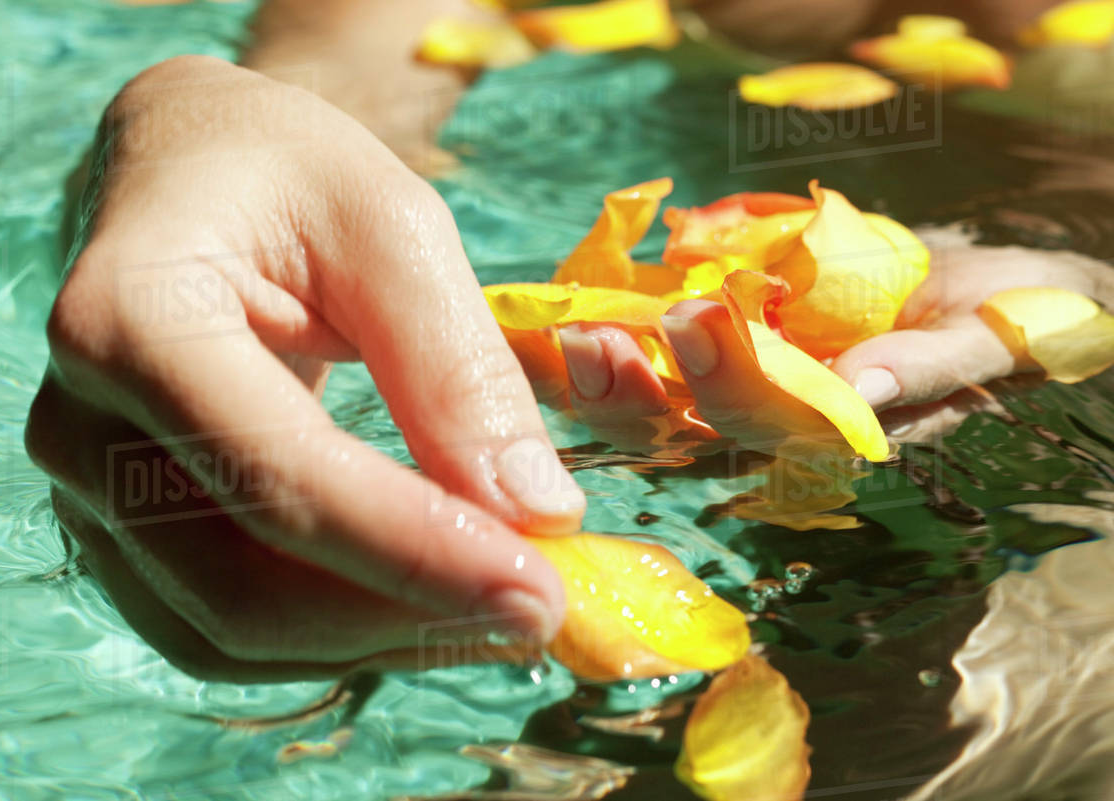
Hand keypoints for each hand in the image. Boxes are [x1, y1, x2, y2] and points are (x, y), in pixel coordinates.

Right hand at [26, 56, 583, 675]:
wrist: (192, 181)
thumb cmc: (287, 179)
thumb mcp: (392, 229)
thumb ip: (456, 369)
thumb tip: (536, 511)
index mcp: (130, 319)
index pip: (278, 474)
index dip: (415, 548)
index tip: (540, 585)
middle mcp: (80, 425)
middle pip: (240, 584)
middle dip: (405, 614)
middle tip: (544, 607)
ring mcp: (87, 492)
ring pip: (230, 632)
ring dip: (380, 641)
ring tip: (499, 609)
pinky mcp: (122, 533)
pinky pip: (221, 630)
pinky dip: (334, 639)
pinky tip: (426, 607)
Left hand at [552, 227, 1111, 452]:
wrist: (954, 286)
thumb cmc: (978, 319)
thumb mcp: (976, 340)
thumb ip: (926, 369)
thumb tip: (860, 389)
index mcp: (816, 431)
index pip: (758, 427)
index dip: (720, 385)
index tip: (696, 319)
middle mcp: (754, 419)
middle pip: (672, 429)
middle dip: (630, 391)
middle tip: (599, 335)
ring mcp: (713, 379)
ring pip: (634, 399)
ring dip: (592, 370)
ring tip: (567, 322)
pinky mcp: (687, 336)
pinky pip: (625, 342)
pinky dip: (584, 326)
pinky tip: (541, 310)